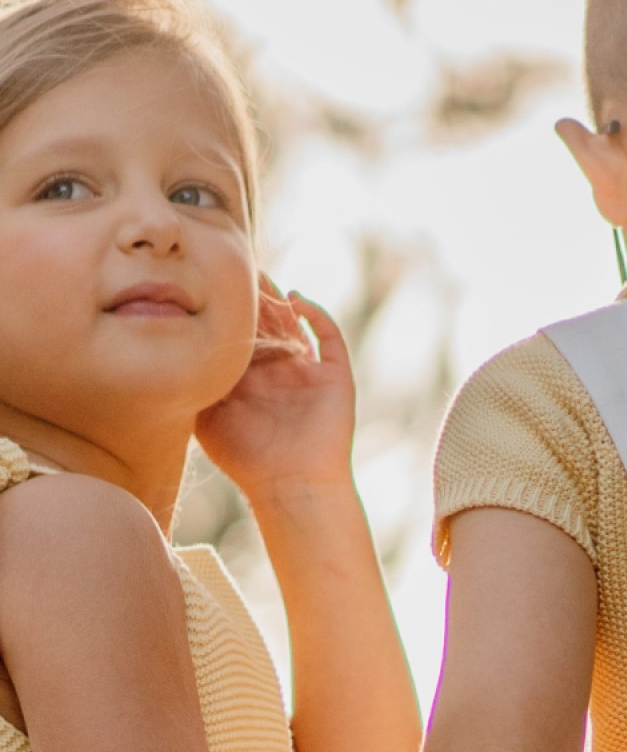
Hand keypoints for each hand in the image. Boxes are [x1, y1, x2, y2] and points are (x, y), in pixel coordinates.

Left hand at [195, 279, 355, 500]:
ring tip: (258, 276)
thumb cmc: (245, 458)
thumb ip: (192, 380)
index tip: (204, 279)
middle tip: (230, 265)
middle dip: (250, 295)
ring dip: (277, 298)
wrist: (291, 486)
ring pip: (293, 321)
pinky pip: (329, 336)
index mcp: (248, 377)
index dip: (225, 306)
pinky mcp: (333, 375)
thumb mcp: (205, 415)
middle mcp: (278, 369)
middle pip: (265, 319)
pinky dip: (315, 314)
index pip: (237, 329)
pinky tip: (295, 298)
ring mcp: (307, 370)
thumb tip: (168, 343)